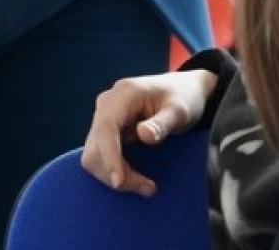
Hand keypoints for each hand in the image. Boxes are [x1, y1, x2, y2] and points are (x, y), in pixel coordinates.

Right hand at [80, 69, 217, 194]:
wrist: (184, 90)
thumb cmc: (183, 98)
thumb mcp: (180, 111)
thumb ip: (162, 123)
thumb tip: (143, 135)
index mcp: (123, 93)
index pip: (106, 127)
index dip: (109, 156)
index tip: (119, 181)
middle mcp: (107, 105)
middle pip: (95, 146)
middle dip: (115, 172)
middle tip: (148, 188)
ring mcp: (105, 118)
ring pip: (94, 155)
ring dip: (115, 175)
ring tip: (146, 186)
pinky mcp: (108, 132)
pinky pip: (102, 156)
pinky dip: (116, 171)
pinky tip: (137, 178)